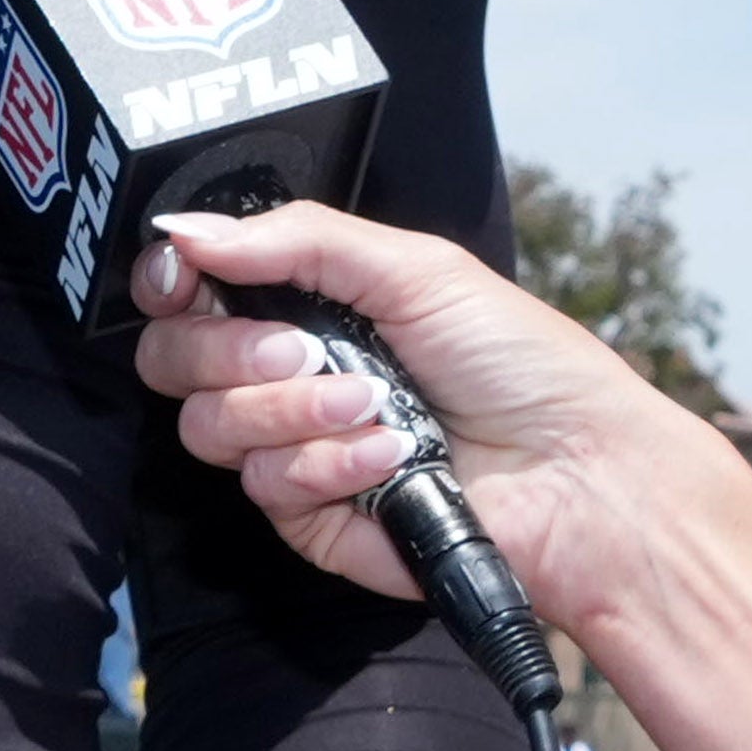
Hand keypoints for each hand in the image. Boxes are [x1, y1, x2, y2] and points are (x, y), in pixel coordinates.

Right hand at [131, 201, 732, 647]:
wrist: (578, 473)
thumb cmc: (521, 363)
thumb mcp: (416, 268)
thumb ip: (295, 240)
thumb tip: (186, 228)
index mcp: (311, 305)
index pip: (195, 291)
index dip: (172, 282)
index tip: (187, 278)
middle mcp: (290, 376)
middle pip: (176, 362)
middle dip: (228, 349)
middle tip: (302, 350)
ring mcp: (298, 450)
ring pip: (211, 428)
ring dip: (292, 410)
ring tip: (374, 406)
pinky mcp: (313, 522)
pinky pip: (267, 488)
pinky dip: (328, 466)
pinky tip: (391, 458)